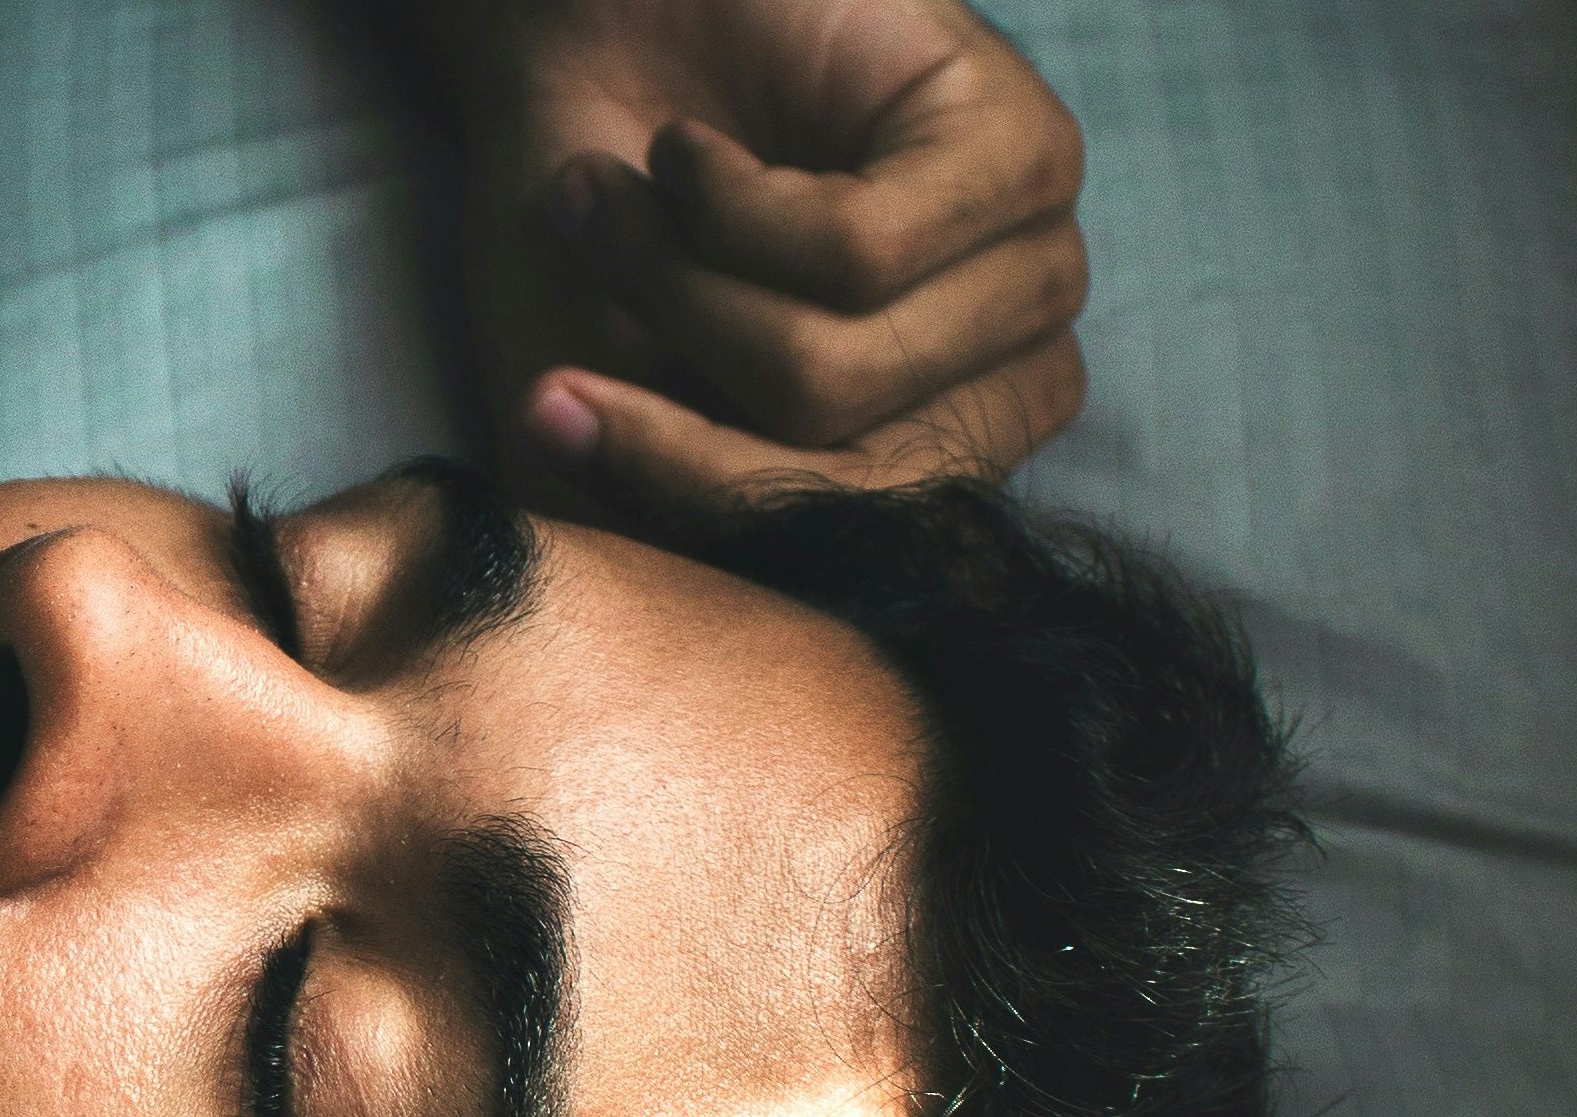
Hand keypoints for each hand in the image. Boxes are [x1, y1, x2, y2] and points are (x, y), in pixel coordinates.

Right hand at [414, 0, 1089, 523]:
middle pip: (834, 463)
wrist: (575, 37)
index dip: (682, 485)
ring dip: (685, 275)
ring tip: (631, 192)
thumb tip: (695, 601)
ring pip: (839, 365)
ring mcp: (1027, 270)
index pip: (832, 541)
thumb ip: (640, 514)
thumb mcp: (590, 398)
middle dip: (672, 364)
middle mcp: (990, 381)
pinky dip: (735, 202)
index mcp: (911, 463)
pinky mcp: (1023, 155)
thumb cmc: (589, 225)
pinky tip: (697, 149)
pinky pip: (866, 254)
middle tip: (587, 252)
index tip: (549, 411)